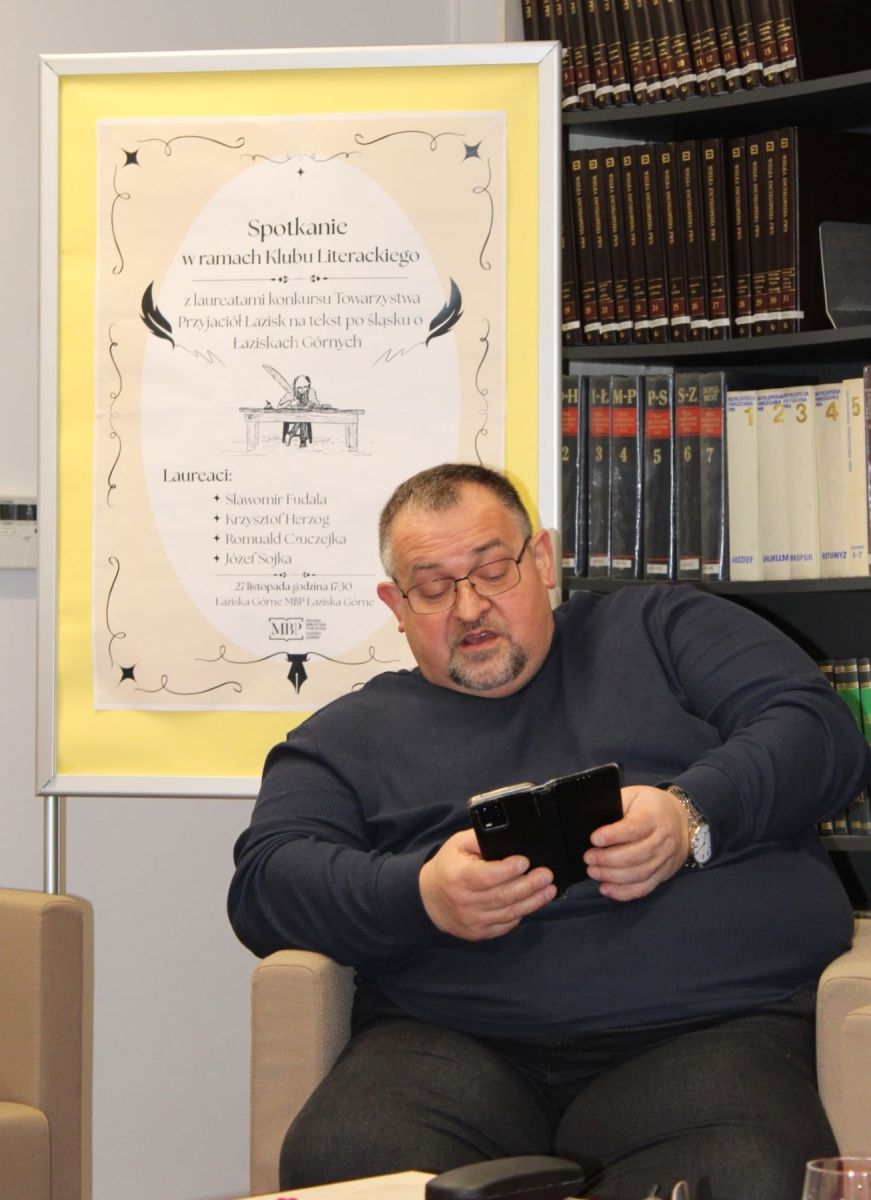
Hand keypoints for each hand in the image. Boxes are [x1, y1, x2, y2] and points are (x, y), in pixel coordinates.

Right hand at [419, 828, 556, 940]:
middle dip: (530, 885)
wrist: (429, 898)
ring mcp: (472, 921)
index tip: (525, 861)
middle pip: (503, 895)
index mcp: (458, 877)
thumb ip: (480, 839)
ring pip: (509, 912)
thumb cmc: (448, 867)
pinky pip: (506, 925)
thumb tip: (508, 836)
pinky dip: (522, 913)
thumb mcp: (457, 845)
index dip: (508, 870)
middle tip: (547, 875)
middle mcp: (465, 902)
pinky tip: (533, 902)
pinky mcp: (479, 932)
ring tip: (549, 889)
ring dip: (533, 901)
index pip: (487, 876)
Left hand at [583, 785, 689, 900]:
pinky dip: (623, 892)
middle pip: (635, 855)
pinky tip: (606, 889)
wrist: (680, 819)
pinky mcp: (664, 874)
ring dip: (612, 876)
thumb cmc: (649, 806)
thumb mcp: (633, 796)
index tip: (594, 839)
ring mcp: (665, 859)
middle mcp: (663, 840)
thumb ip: (616, 806)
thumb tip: (591, 822)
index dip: (613, 835)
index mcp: (654, 816)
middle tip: (588, 857)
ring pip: (638, 874)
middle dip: (608, 859)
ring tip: (593, 872)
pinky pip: (644, 888)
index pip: (634, 828)